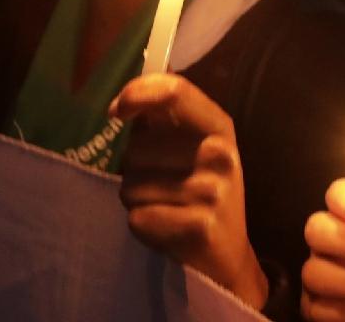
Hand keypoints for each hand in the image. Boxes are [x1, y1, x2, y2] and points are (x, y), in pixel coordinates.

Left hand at [110, 74, 268, 308]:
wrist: (228, 254)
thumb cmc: (203, 190)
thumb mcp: (196, 146)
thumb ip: (164, 118)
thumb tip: (118, 107)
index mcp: (219, 127)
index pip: (174, 92)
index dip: (136, 93)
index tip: (116, 110)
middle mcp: (219, 155)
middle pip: (137, 149)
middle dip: (136, 167)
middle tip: (165, 184)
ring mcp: (211, 193)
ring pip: (131, 186)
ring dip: (137, 198)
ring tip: (167, 206)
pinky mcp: (197, 228)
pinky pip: (137, 218)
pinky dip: (142, 225)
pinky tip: (166, 228)